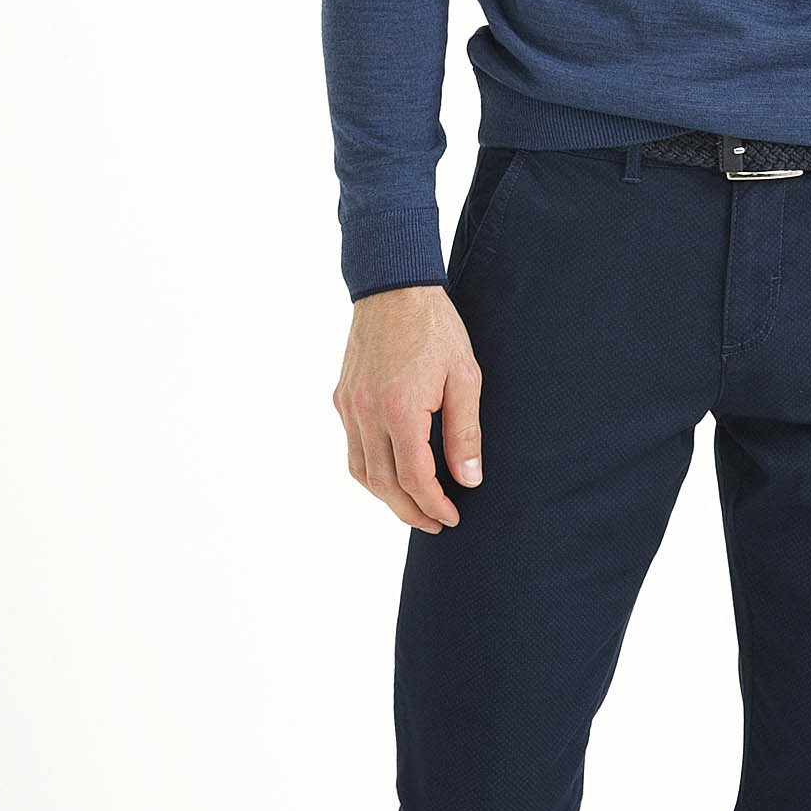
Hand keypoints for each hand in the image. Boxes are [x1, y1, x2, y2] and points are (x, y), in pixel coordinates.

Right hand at [333, 285, 483, 533]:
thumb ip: (465, 433)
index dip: (434, 505)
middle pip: (382, 485)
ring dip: (386, 496)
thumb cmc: (435, 328)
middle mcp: (367, 412)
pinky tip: (392, 471)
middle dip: (409, 511)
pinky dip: (370, 469)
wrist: (394, 287)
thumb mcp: (465, 377)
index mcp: (400, 410)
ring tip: (413, 506)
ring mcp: (349, 405)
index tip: (452, 517)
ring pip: (360, 471)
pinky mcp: (342, 396)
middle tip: (434, 524)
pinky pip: (352, 446)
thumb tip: (468, 479)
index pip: (414, 478)